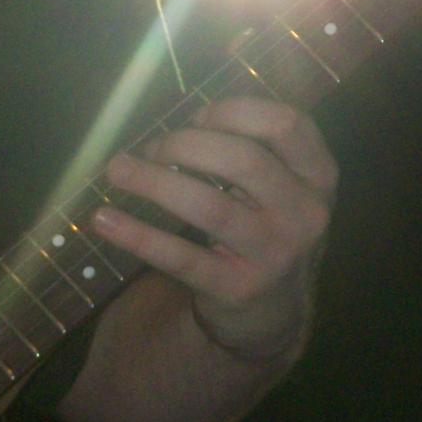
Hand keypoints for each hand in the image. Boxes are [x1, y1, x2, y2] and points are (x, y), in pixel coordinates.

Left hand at [92, 97, 337, 355]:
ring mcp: (276, 254)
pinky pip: (181, 257)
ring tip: (116, 170)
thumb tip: (177, 128)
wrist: (272, 311)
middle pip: (243, 160)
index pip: (287, 123)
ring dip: (153, 182)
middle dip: (185, 144)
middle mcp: (306, 213)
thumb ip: (245, 148)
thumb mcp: (276, 186)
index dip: (234, 111)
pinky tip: (103, 219)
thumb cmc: (263, 225)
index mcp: (318, 175)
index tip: (196, 117)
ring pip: (208, 206)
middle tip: (151, 148)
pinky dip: (137, 235)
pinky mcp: (238, 289)